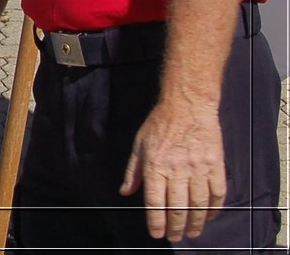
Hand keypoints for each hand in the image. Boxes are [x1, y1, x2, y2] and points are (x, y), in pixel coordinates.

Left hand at [119, 98, 226, 240]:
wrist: (188, 105)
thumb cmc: (160, 124)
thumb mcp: (139, 145)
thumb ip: (133, 172)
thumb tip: (125, 193)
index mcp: (155, 164)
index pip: (155, 200)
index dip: (156, 221)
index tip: (157, 234)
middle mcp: (177, 168)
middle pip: (177, 206)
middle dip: (175, 227)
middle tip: (175, 238)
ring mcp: (198, 167)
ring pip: (198, 204)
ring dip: (195, 222)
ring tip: (192, 233)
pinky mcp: (215, 164)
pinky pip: (217, 192)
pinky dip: (214, 208)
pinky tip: (209, 216)